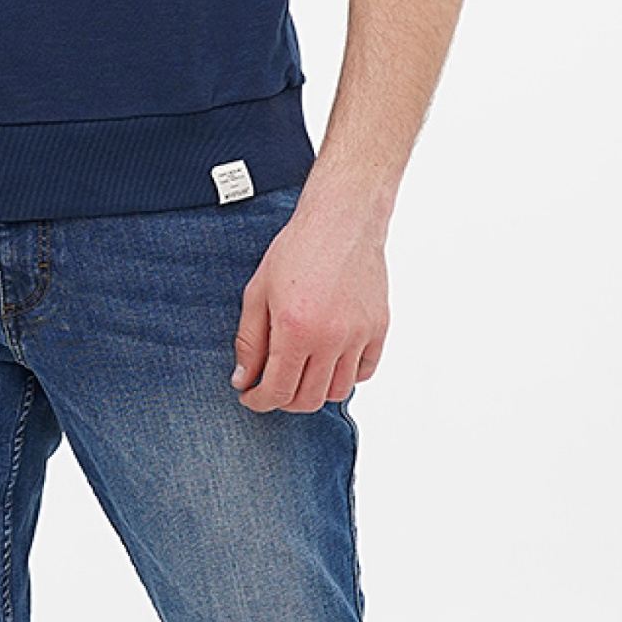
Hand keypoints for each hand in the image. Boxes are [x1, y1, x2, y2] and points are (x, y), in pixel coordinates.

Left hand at [230, 196, 388, 412]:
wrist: (341, 221)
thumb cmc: (298, 250)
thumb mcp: (258, 292)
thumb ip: (249, 340)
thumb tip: (243, 378)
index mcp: (296, 330)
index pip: (278, 390)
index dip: (259, 401)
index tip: (250, 396)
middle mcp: (331, 338)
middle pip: (309, 399)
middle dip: (284, 401)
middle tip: (272, 386)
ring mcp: (359, 335)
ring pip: (338, 391)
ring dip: (315, 391)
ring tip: (301, 373)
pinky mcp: (379, 328)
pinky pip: (364, 371)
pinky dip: (346, 375)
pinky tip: (329, 361)